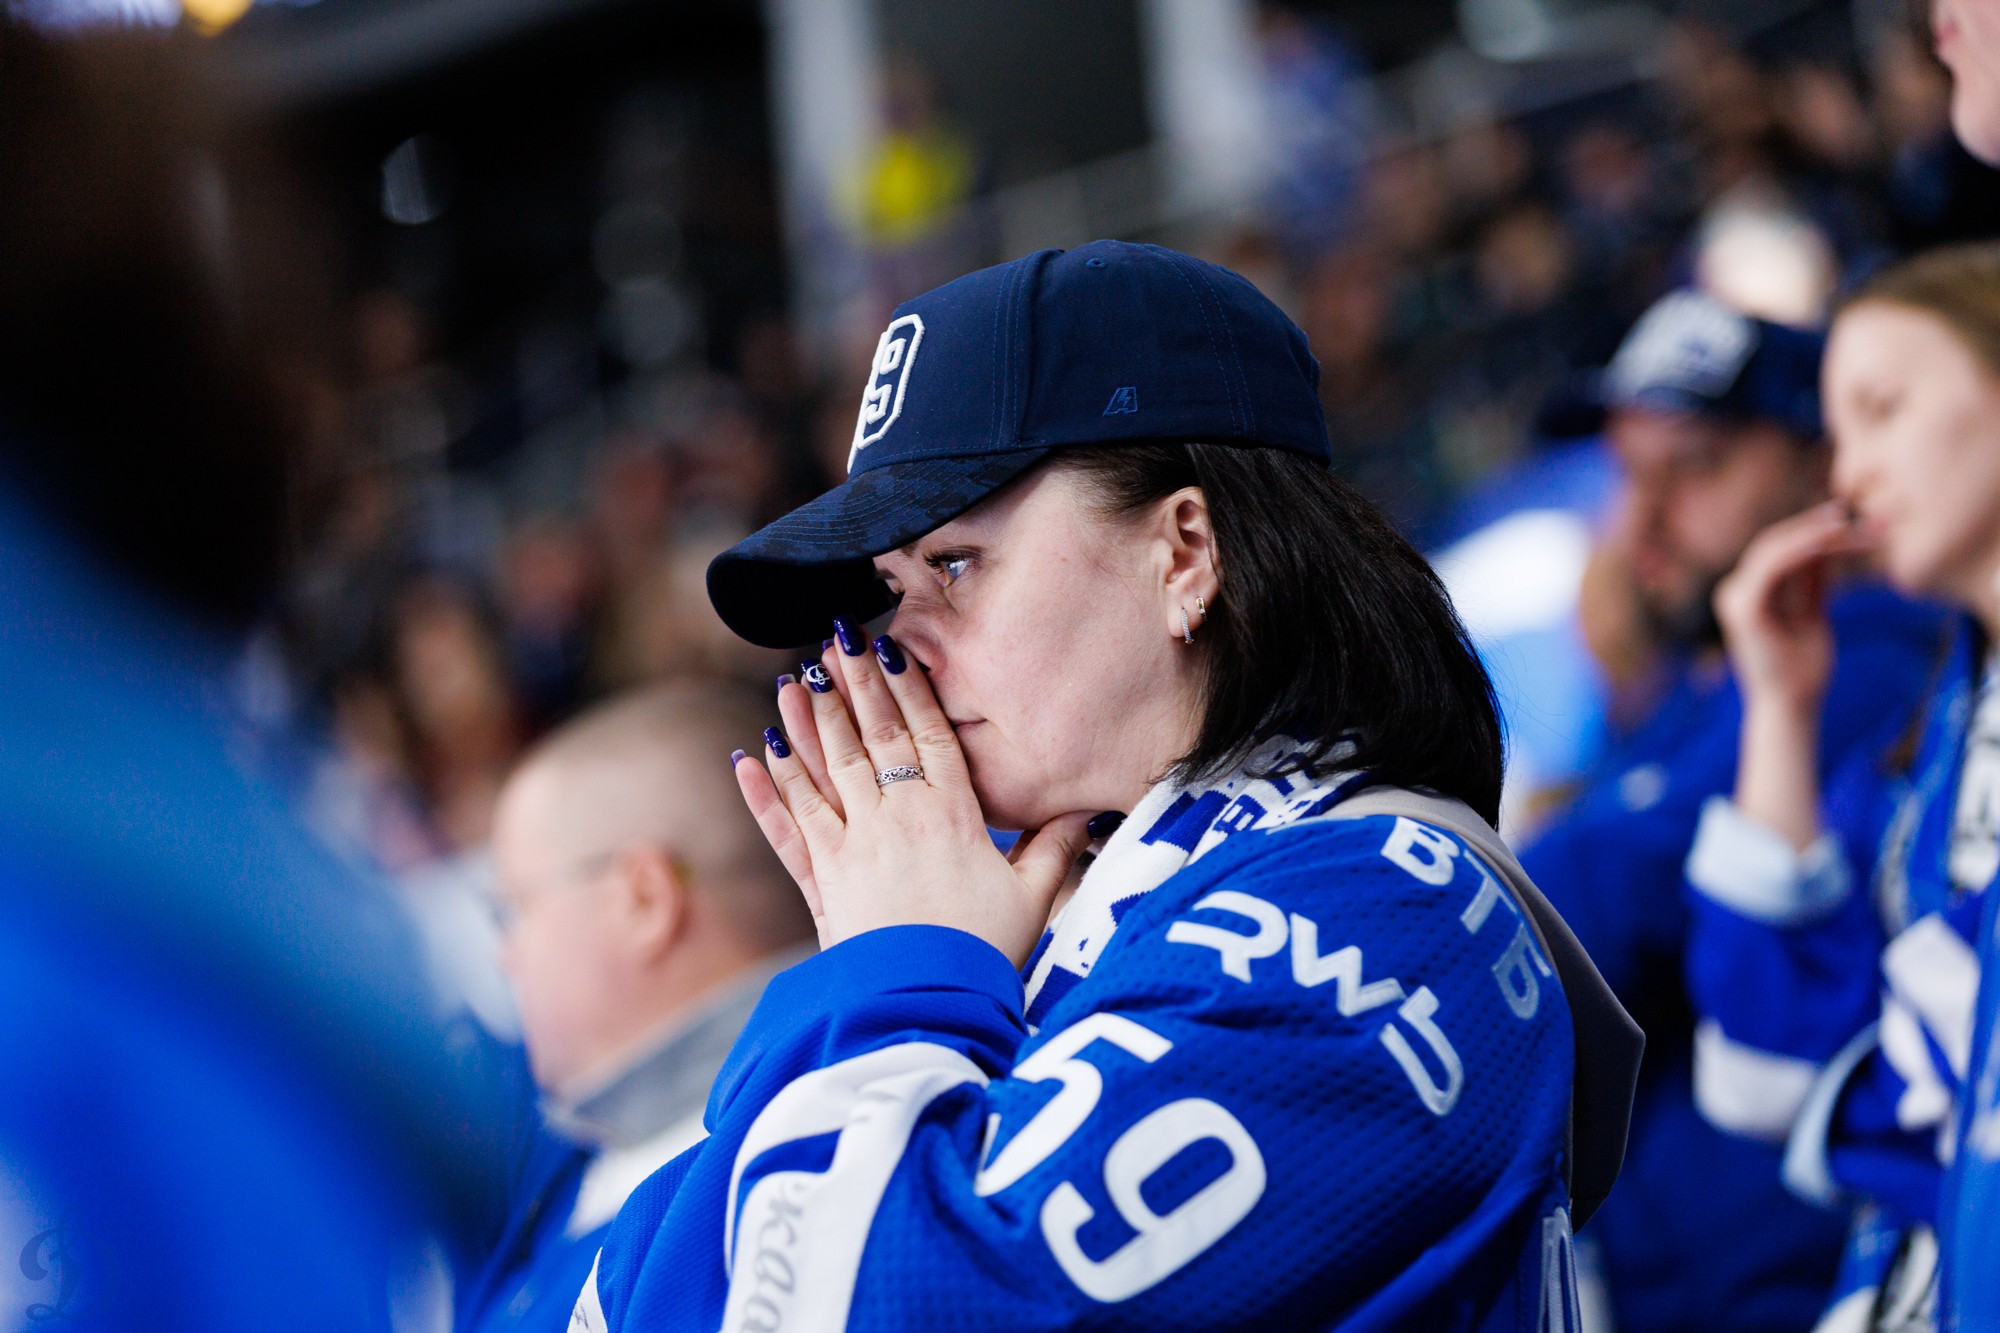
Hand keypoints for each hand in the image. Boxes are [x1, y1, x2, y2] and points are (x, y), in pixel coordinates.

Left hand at [733, 625, 1094, 966]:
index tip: (890, 648)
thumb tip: (1086, 808)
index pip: (929, 735)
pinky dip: (768, 792)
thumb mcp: (1032, 898)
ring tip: (794, 680)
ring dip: (806, 723)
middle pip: (873, 738)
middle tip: (835, 639)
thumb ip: (1054, 848)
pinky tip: (751, 757)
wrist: (927, 1004)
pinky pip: (791, 826)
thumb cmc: (983, 953)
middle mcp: (898, 819)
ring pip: (827, 770)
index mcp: (953, 815)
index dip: (908, 689)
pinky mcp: (822, 880)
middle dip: (853, 685)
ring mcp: (855, 846)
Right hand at [1712, 501, 1877, 718]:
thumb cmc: (1803, 667)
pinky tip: (1828, 540)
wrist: (1793, 704)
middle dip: (1812, 526)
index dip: (1807, 530)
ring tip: (1846, 525)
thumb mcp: (1812, 612)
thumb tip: (1827, 546)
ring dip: (1812, 533)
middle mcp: (1734, 591)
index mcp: (1747, 593)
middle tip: (1847, 513)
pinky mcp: (1744, 607)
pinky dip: (1800, 549)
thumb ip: (1812, 581)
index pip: (1776, 550)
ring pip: (1773, 549)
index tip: (1842, 519)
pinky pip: (1773, 566)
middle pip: (1773, 543)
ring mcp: (1734, 597)